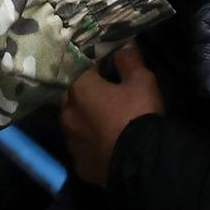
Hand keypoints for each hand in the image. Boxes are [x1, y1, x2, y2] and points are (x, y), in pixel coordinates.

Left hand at [61, 46, 163, 187]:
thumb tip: (124, 46)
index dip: (98, 65)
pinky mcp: (79, 163)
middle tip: (108, 93)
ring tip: (106, 120)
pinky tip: (106, 143)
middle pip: (73, 96)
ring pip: (74, 123)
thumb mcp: (142, 80)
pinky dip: (91, 142)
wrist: (140, 162)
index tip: (111, 66)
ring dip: (85, 118)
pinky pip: (82, 146)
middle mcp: (67, 114)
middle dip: (87, 92)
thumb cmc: (138, 114)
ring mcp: (71, 142)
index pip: (83, 67)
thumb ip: (129, 60)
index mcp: (79, 89)